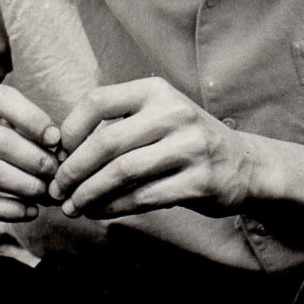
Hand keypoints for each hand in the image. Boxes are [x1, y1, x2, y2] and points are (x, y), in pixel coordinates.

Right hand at [0, 85, 59, 224]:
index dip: (34, 118)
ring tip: (47, 195)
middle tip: (58, 177)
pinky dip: (11, 209)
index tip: (56, 140)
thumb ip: (15, 132)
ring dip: (28, 188)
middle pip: (2, 142)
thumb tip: (61, 151)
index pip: (1, 98)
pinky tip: (30, 212)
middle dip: (38, 162)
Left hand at [50, 77, 254, 218]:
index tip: (59, 153)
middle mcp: (174, 114)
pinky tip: (100, 212)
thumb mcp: (159, 116)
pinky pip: (144, 197)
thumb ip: (119, 125)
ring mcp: (190, 148)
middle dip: (73, 170)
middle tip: (58, 189)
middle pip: (106, 142)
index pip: (98, 101)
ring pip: (122, 172)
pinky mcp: (199, 181)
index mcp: (156, 91)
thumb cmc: (188, 142)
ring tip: (74, 206)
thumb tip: (63, 153)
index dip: (70, 129)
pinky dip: (115, 208)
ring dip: (90, 193)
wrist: (245, 164)